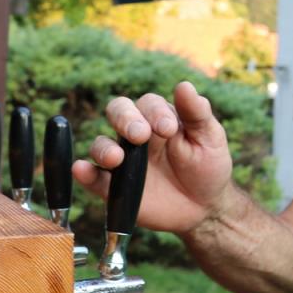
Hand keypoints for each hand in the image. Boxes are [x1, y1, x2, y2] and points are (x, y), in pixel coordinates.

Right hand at [73, 82, 233, 232]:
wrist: (205, 207)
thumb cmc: (208, 166)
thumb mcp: (210, 138)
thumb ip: (197, 113)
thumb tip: (184, 85)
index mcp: (158, 118)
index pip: (147, 104)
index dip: (154, 112)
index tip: (168, 130)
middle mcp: (135, 135)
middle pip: (117, 113)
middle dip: (125, 120)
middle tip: (140, 135)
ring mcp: (123, 161)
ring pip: (100, 144)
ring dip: (104, 148)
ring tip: (116, 159)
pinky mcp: (114, 187)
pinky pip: (93, 178)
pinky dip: (84, 173)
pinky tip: (82, 170)